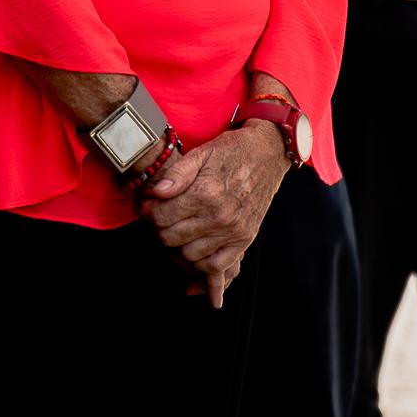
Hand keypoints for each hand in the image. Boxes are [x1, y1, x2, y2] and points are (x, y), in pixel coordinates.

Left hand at [140, 123, 287, 307]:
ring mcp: (233, 230)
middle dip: (160, 229)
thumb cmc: (232, 151)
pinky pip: (216, 265)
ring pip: (189, 255)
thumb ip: (177, 174)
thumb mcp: (201, 153)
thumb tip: (156, 193)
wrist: (268, 153)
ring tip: (177, 231)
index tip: (148, 208)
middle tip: (160, 220)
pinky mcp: (245, 238)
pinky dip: (201, 263)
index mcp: (204, 193)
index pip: (162, 217)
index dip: (148, 213)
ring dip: (178, 246)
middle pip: (171, 238)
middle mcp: (218, 216)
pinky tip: (195, 250)